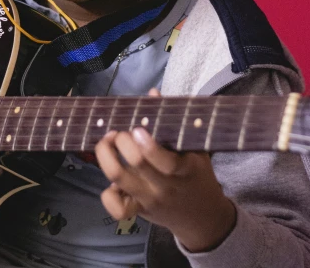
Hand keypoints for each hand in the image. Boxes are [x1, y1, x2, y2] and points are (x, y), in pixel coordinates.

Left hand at [94, 89, 235, 252]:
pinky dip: (107, 194)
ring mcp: (149, 199)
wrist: (203, 216)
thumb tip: (152, 93)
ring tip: (108, 142)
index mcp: (183, 169)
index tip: (138, 129)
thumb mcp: (195, 147)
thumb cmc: (197, 174)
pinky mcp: (139, 211)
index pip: (166, 162)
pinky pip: (116, 208)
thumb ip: (173, 121)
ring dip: (106, 156)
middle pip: (135, 165)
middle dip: (121, 142)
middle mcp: (164, 186)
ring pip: (118, 180)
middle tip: (120, 131)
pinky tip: (112, 180)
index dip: (148, 145)